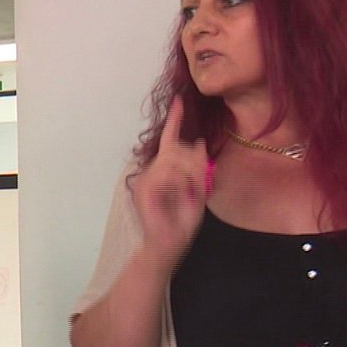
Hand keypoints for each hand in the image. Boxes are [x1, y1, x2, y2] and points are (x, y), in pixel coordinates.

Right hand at [131, 96, 209, 263]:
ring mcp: (145, 180)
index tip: (179, 101)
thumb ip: (198, 167)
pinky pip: (168, 174)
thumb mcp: (198, 192)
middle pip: (176, 149)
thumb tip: (199, 143)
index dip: (175, 119)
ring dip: (189, 176)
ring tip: (192, 195)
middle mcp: (151, 172)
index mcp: (164, 171)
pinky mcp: (144, 190)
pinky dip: (180, 184)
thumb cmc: (180, 223)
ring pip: (173, 161)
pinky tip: (182, 197)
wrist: (167, 246)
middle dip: (194, 162)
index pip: (169, 140)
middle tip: (202, 182)